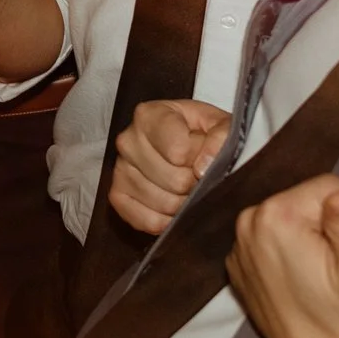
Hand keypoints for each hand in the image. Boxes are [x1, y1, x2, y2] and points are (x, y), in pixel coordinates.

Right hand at [109, 99, 230, 233]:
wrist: (188, 145)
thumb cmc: (203, 133)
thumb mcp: (221, 125)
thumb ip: (221, 138)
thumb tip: (203, 167)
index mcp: (150, 115)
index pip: (177, 150)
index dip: (199, 160)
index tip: (205, 157)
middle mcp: (128, 139)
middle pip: (172, 179)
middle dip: (194, 185)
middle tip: (200, 178)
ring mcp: (120, 167)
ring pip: (161, 201)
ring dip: (182, 204)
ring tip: (189, 191)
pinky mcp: (117, 193)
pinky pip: (142, 218)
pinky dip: (164, 221)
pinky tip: (174, 211)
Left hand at [227, 176, 338, 337]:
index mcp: (277, 217)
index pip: (326, 185)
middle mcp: (247, 223)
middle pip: (301, 199)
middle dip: (322, 225)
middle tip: (332, 266)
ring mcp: (237, 245)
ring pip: (285, 218)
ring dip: (303, 239)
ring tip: (316, 276)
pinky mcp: (236, 264)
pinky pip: (268, 239)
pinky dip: (283, 253)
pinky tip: (297, 282)